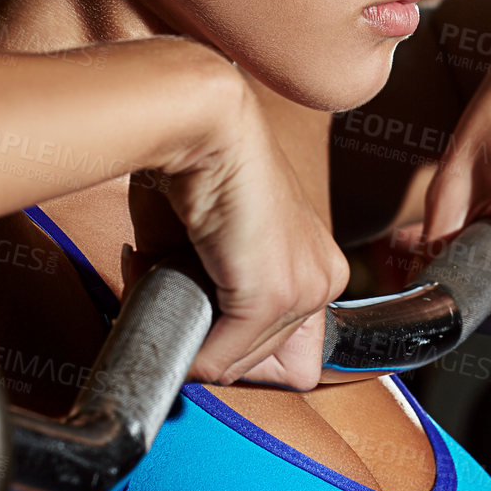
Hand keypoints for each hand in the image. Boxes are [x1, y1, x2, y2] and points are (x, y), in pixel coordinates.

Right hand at [132, 57, 349, 389]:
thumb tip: (183, 345)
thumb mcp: (215, 248)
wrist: (203, 123)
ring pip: (239, 364)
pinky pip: (220, 357)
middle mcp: (326, 277)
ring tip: (164, 276)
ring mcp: (306, 288)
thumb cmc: (201, 167)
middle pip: (267, 366)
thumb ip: (213, 299)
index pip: (290, 353)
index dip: (232, 346)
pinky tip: (163, 291)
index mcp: (318, 263)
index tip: (197, 320)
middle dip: (210, 346)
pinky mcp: (273, 294)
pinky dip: (184, 345)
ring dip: (192, 339)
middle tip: (173, 296)